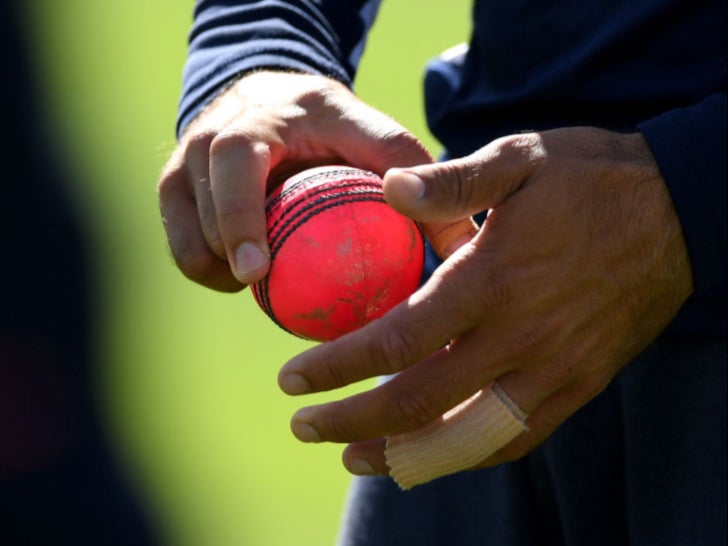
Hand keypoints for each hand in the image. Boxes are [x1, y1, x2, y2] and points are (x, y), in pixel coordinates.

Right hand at [157, 71, 432, 290]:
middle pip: (197, 192)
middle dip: (218, 242)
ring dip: (213, 260)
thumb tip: (463, 247)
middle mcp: (215, 132)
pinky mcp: (173, 184)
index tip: (259, 269)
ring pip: (182, 223)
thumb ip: (416, 180)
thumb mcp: (379, 140)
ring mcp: (187, 158)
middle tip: (253, 284)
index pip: (237, 161)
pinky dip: (203, 264)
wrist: (278, 102)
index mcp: (262, 118)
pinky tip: (241, 279)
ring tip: (257, 286)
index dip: (239, 216)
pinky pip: (178, 237)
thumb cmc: (337, 130)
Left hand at [278, 127, 693, 476]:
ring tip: (354, 456)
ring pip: (465, 435)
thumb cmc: (590, 180)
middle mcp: (521, 336)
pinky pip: (515, 437)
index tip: (294, 379)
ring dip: (404, 453)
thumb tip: (387, 188)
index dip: (338, 367)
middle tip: (305, 426)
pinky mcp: (580, 384)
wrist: (679, 212)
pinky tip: (432, 454)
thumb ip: (452, 183)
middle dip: (353, 421)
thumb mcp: (520, 159)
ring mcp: (554, 368)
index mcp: (494, 279)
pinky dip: (466, 454)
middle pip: (420, 400)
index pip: (398, 340)